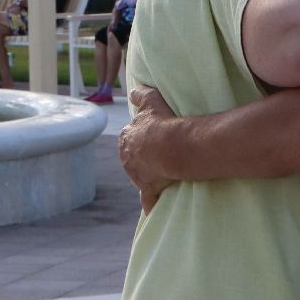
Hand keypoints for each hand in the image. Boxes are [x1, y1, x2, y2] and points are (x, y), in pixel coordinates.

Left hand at [120, 86, 178, 212]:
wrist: (173, 147)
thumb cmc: (162, 123)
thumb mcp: (151, 101)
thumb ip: (141, 94)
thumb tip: (133, 90)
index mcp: (126, 138)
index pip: (129, 138)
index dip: (142, 138)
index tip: (153, 139)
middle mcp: (127, 158)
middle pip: (133, 159)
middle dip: (143, 158)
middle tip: (160, 156)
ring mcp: (136, 176)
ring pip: (139, 177)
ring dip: (148, 177)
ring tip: (163, 175)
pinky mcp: (149, 190)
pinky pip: (148, 201)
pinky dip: (151, 205)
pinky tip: (154, 210)